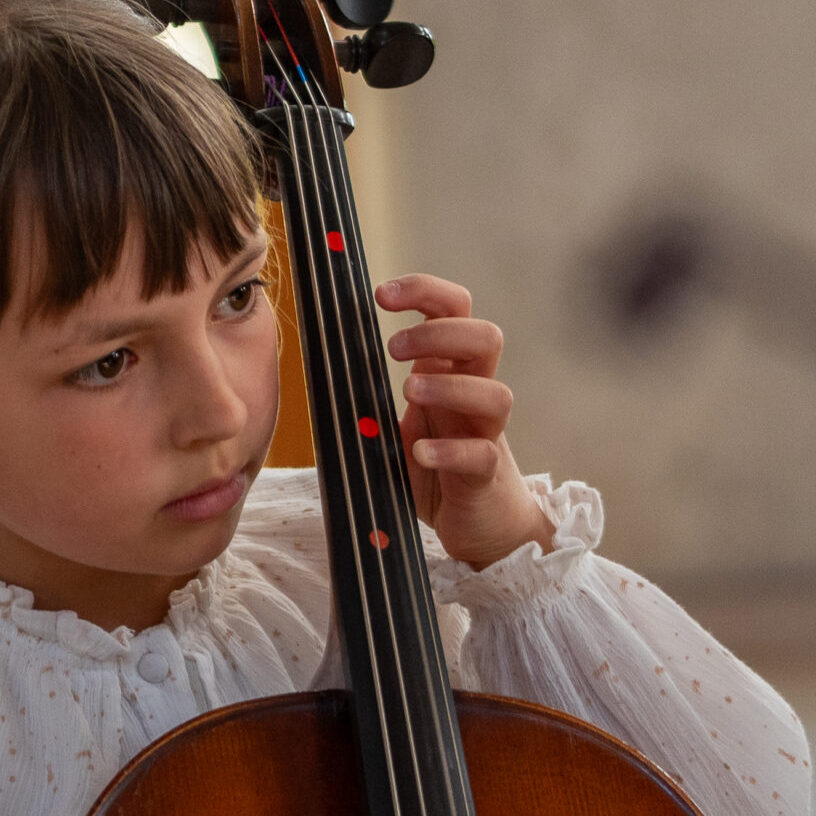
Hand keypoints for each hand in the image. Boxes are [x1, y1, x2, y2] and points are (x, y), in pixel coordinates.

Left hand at [380, 274, 552, 567]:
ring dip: (449, 386)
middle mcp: (473, 395)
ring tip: (409, 393)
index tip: (381, 295)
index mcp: (449, 372)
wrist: (480, 524)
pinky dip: (450, 451)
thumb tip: (320, 370)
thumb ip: (370, 398)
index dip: (424, 291)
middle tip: (393, 348)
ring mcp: (485, 433)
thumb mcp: (394, 424)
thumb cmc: (434, 467)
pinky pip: (481, 454)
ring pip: (495, 393)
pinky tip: (420, 453)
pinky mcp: (485, 475)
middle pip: (486, 338)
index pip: (454, 310)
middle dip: (439, 333)